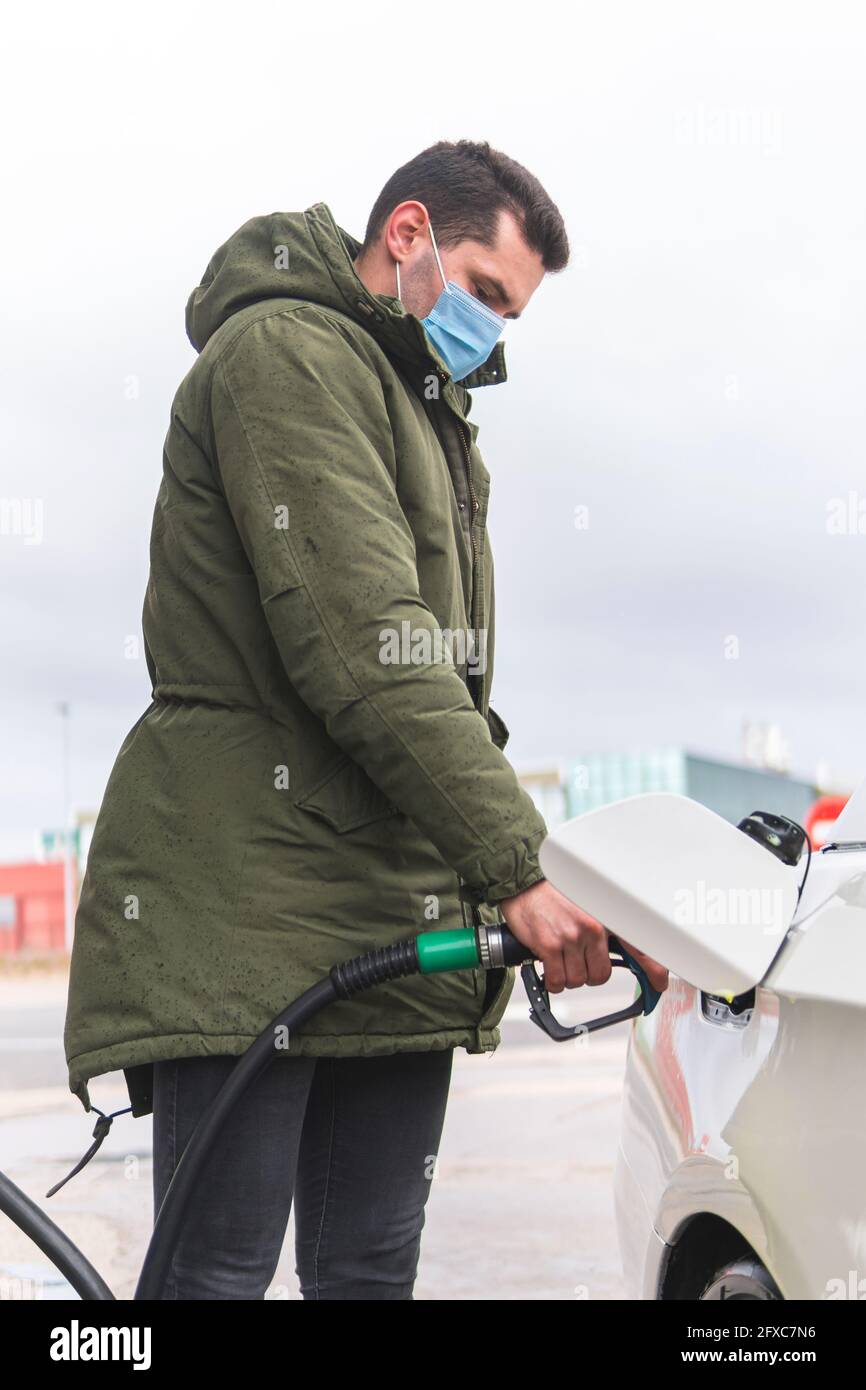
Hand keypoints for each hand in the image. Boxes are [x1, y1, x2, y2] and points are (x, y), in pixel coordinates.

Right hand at [498, 879, 669, 996]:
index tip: (659, 984)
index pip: (639, 947)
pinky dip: (553, 980)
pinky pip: (558, 980)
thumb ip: (604, 930)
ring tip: (559, 955)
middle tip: (576, 959)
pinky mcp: (549, 945)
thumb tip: (619, 956)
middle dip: (588, 973)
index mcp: (606, 916)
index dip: (654, 969)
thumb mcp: (587, 907)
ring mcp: (571, 937)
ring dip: (567, 975)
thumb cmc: (555, 896)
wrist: (524, 883)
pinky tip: (548, 965)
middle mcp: (593, 927)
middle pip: (601, 975)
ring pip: (578, 980)